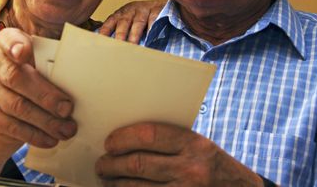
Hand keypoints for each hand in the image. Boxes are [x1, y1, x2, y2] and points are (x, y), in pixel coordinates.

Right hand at [0, 28, 76, 149]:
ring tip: (66, 129)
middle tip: (67, 109)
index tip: (23, 52)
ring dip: (45, 121)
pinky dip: (35, 134)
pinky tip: (52, 139)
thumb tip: (83, 76)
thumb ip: (52, 66)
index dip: (15, 44)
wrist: (5, 108)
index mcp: (9, 45)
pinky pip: (12, 126)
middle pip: (16, 78)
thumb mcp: (41, 66)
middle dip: (45, 95)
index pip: (8, 39)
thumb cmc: (34, 79)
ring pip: (16, 106)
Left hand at [95, 122, 264, 185]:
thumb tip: (128, 136)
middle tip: (102, 163)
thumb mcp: (199, 145)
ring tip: (106, 178)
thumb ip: (170, 139)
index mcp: (194, 144)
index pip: (148, 135)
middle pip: (137, 164)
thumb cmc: (214, 165)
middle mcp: (190, 169)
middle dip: (112, 164)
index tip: (109, 143)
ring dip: (114, 184)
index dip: (123, 138)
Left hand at [98, 0, 167, 43]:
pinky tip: (150, 38)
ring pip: (138, 22)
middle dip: (120, 34)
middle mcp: (131, 10)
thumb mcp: (129, 22)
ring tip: (132, 46)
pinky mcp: (156, 9)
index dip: (105, 31)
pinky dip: (152, 28)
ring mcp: (144, 9)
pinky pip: (154, 19)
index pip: (110, 22)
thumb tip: (109, 47)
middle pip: (124, 22)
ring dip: (135, 34)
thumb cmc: (142, 17)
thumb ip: (119, 31)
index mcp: (121, 13)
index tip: (100, 40)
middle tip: (117, 46)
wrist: (162, 5)